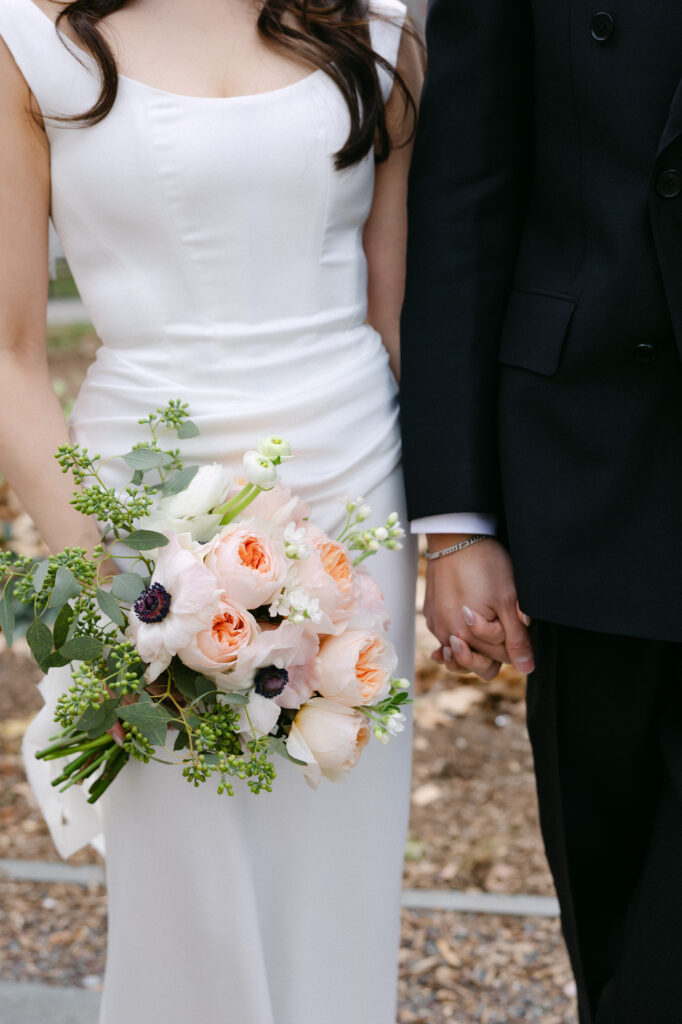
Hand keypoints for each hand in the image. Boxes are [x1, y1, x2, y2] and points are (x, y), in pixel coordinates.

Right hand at [423, 535, 534, 680]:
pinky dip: (456, 637)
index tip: (517, 627)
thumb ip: (516, 638)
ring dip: (473, 649)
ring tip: (484, 631)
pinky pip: (444, 637)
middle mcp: (447, 636)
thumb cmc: (485, 566)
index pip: (499, 660)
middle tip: (504, 631)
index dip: (514, 648)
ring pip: (460, 654)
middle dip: (493, 655)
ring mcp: (436, 626)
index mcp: (467, 638)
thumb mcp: (509, 601)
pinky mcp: (430, 614)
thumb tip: (526, 668)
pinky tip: (465, 628)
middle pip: (477, 664)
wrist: (455, 538)